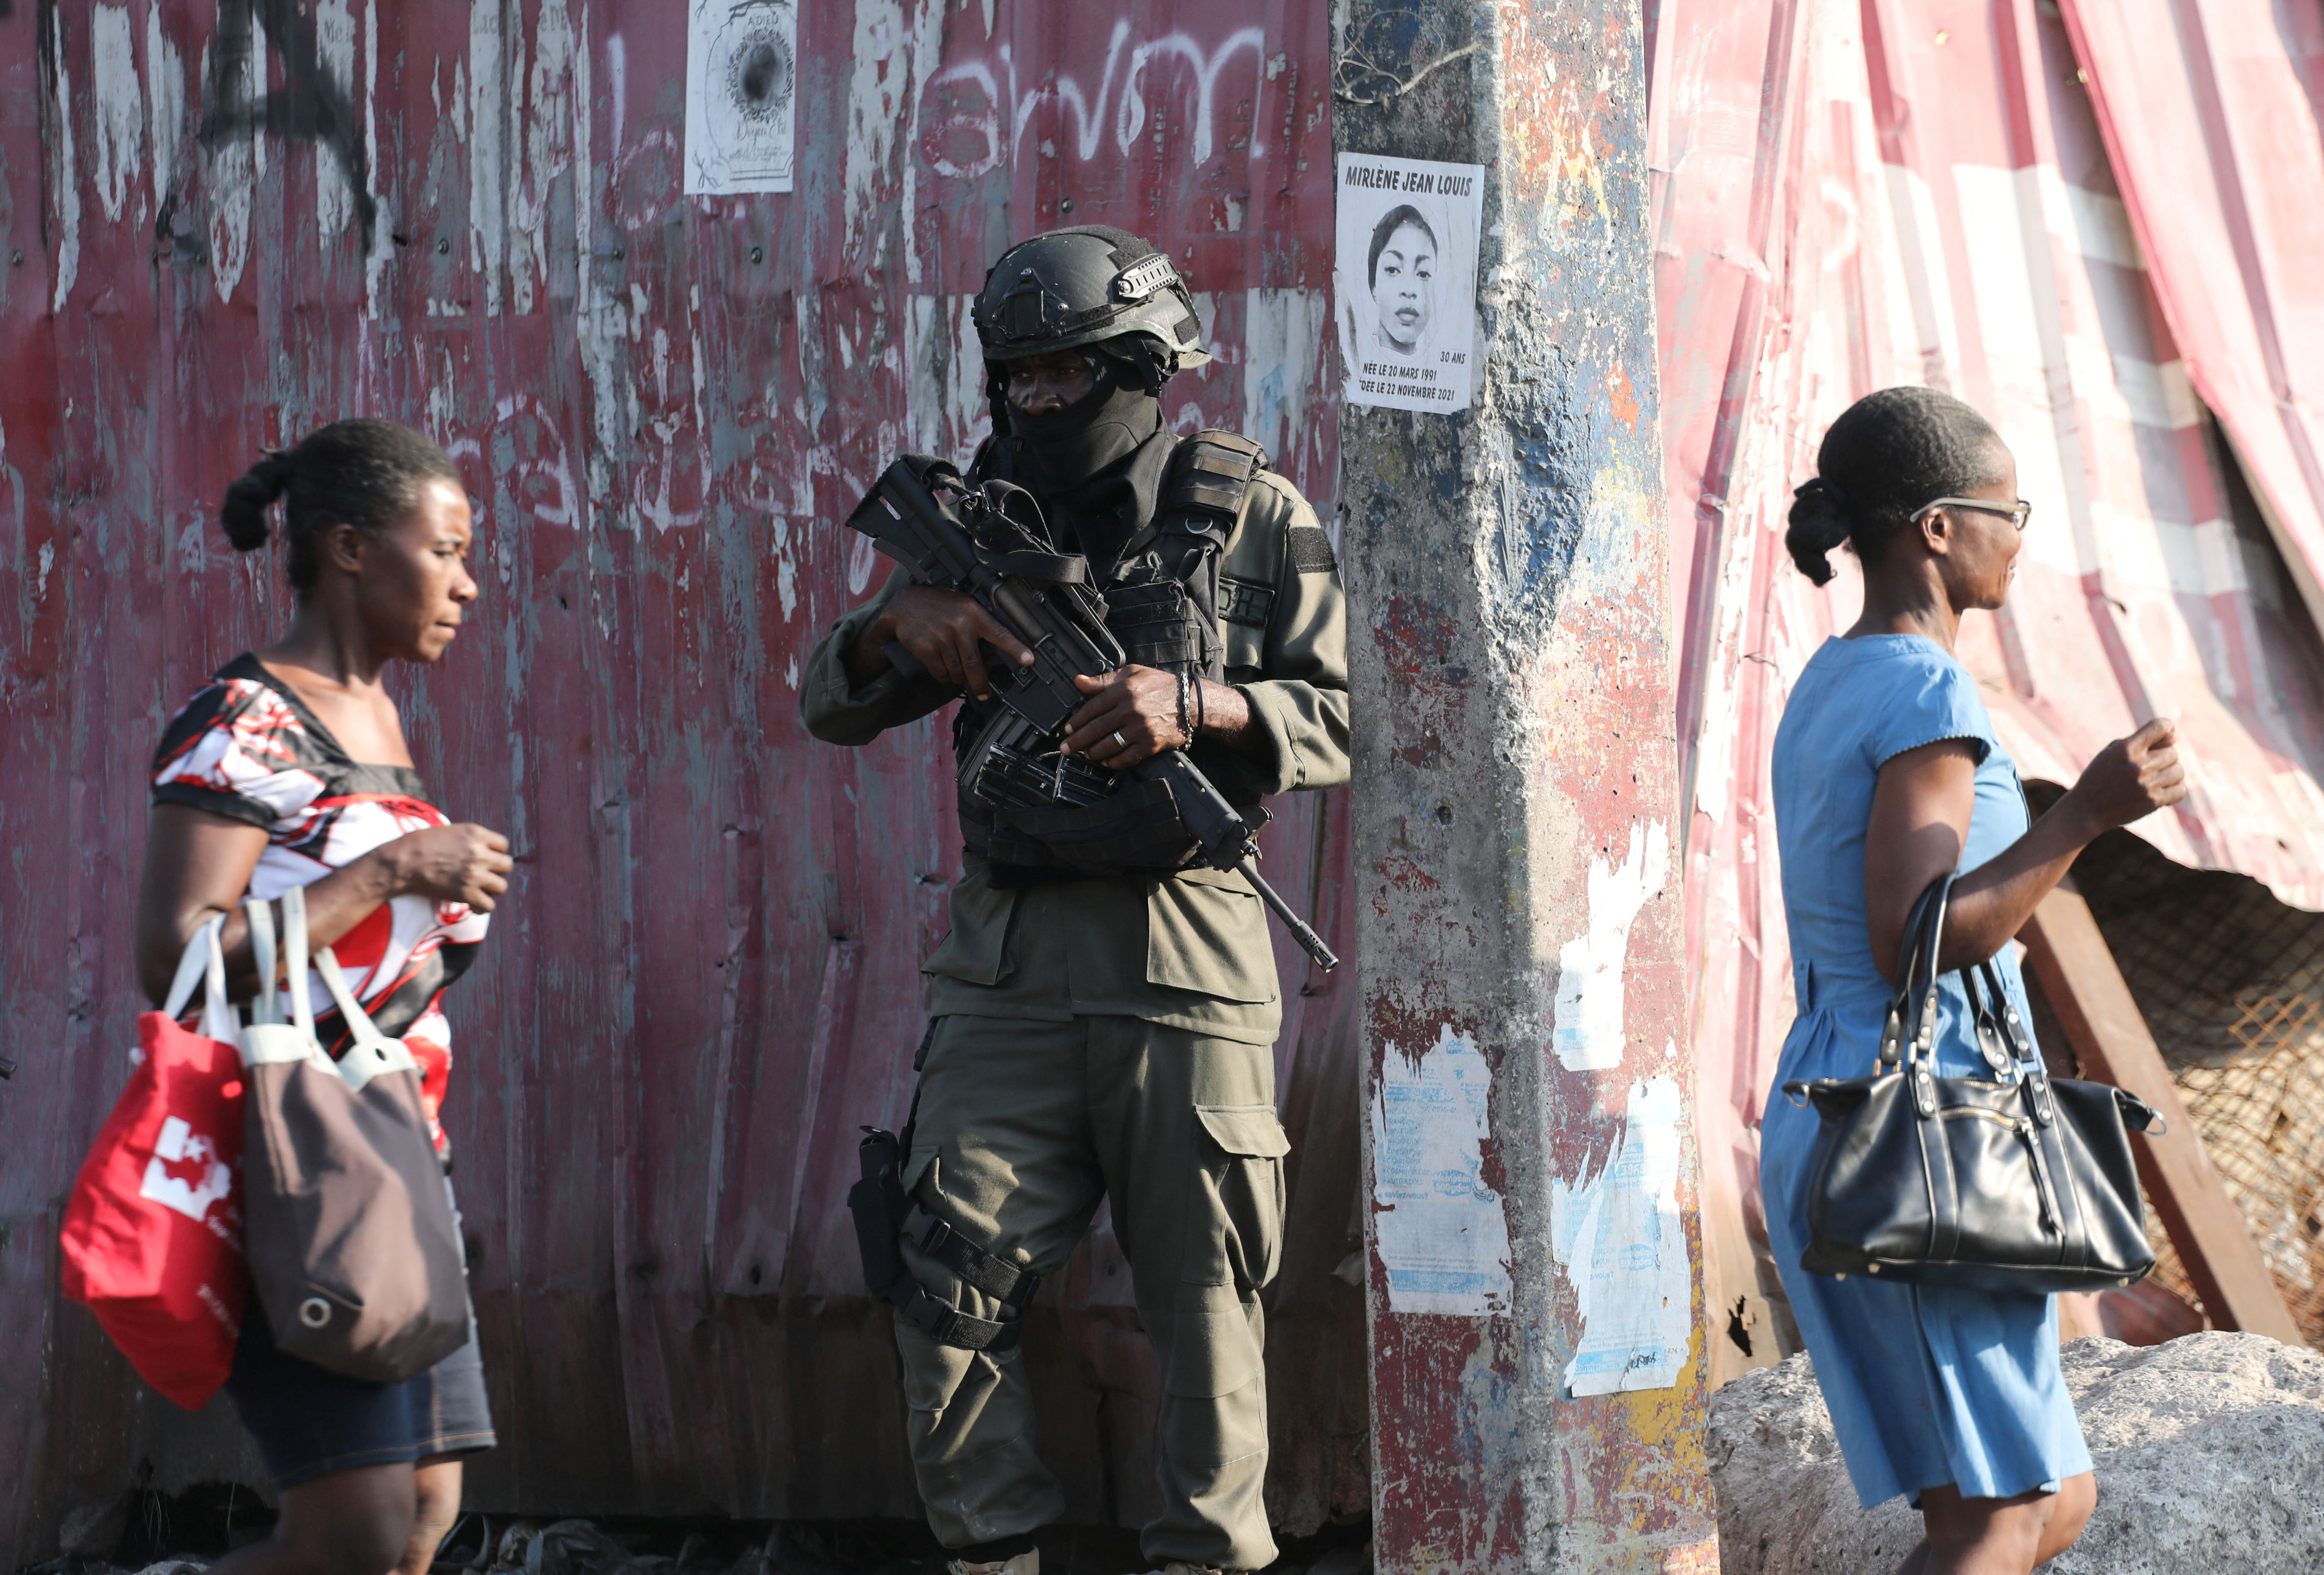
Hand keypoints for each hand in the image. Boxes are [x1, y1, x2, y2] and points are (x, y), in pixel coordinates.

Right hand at [383, 823, 513, 911]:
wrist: (403, 862)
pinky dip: (482, 907)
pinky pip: (489, 905)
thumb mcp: (451, 831)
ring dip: (491, 890)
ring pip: (501, 886)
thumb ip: (471, 840)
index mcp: (476, 834)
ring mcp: (474, 874)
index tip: (486, 858)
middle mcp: (479, 853)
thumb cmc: (420, 844)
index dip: (496, 853)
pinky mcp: (466, 893)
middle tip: (484, 875)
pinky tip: (474, 905)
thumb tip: (485, 850)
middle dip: (497, 871)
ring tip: (479, 890)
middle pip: (507, 866)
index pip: (503, 845)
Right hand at [861, 585, 1034, 699]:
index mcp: (974, 613)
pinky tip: (942, 667)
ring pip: (958, 672)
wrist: (905, 605)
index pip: (999, 633)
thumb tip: (994, 652)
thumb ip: (978, 624)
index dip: (1015, 648)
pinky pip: (941, 673)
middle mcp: (960, 626)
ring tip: (957, 672)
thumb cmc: (939, 606)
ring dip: (958, 677)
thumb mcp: (963, 606)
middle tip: (984, 694)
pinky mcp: (927, 649)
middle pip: (975, 665)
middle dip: (981, 684)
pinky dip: (944, 676)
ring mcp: (942, 638)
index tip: (1029, 660)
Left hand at [1060, 667, 1189, 768]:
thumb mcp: (1132, 673)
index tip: (1068, 728)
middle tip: (1066, 748)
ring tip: (1086, 754)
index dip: (1077, 720)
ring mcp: (1141, 729)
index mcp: (1124, 690)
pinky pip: (1126, 757)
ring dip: (1093, 752)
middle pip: (1096, 729)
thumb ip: (1104, 680)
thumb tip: (1078, 681)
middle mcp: (1130, 710)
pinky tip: (1106, 761)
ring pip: (1108, 745)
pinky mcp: (1150, 744)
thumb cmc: (1161, 685)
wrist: (1192, 702)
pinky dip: (1113, 762)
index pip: (1092, 708)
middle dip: (1078, 740)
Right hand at [2066, 719, 2185, 831]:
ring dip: (2169, 776)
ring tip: (2153, 781)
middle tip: (2148, 767)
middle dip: (2163, 759)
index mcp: (2125, 749)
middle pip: (2172, 753)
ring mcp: (2146, 784)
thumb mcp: (2112, 753)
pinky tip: (2159, 792)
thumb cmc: (2100, 777)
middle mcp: (2137, 765)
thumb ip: (2141, 741)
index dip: (2167, 728)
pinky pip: (2180, 791)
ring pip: (2178, 771)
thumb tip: (2175, 737)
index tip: (2164, 735)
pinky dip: (2173, 791)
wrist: (2086, 810)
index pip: (2160, 727)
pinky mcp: (2153, 802)